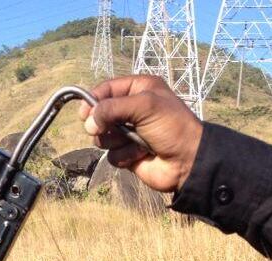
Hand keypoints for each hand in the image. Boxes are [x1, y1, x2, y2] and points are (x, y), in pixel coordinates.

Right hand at [79, 75, 203, 192]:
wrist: (186, 160)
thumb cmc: (171, 126)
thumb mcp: (144, 106)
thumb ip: (113, 108)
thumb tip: (89, 122)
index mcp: (138, 90)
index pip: (106, 89)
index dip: (92, 100)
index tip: (84, 114)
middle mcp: (131, 110)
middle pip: (100, 115)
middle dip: (104, 125)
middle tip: (114, 129)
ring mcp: (128, 133)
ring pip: (103, 138)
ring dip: (117, 142)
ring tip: (136, 142)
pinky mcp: (127, 153)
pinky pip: (111, 155)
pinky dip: (124, 156)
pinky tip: (141, 155)